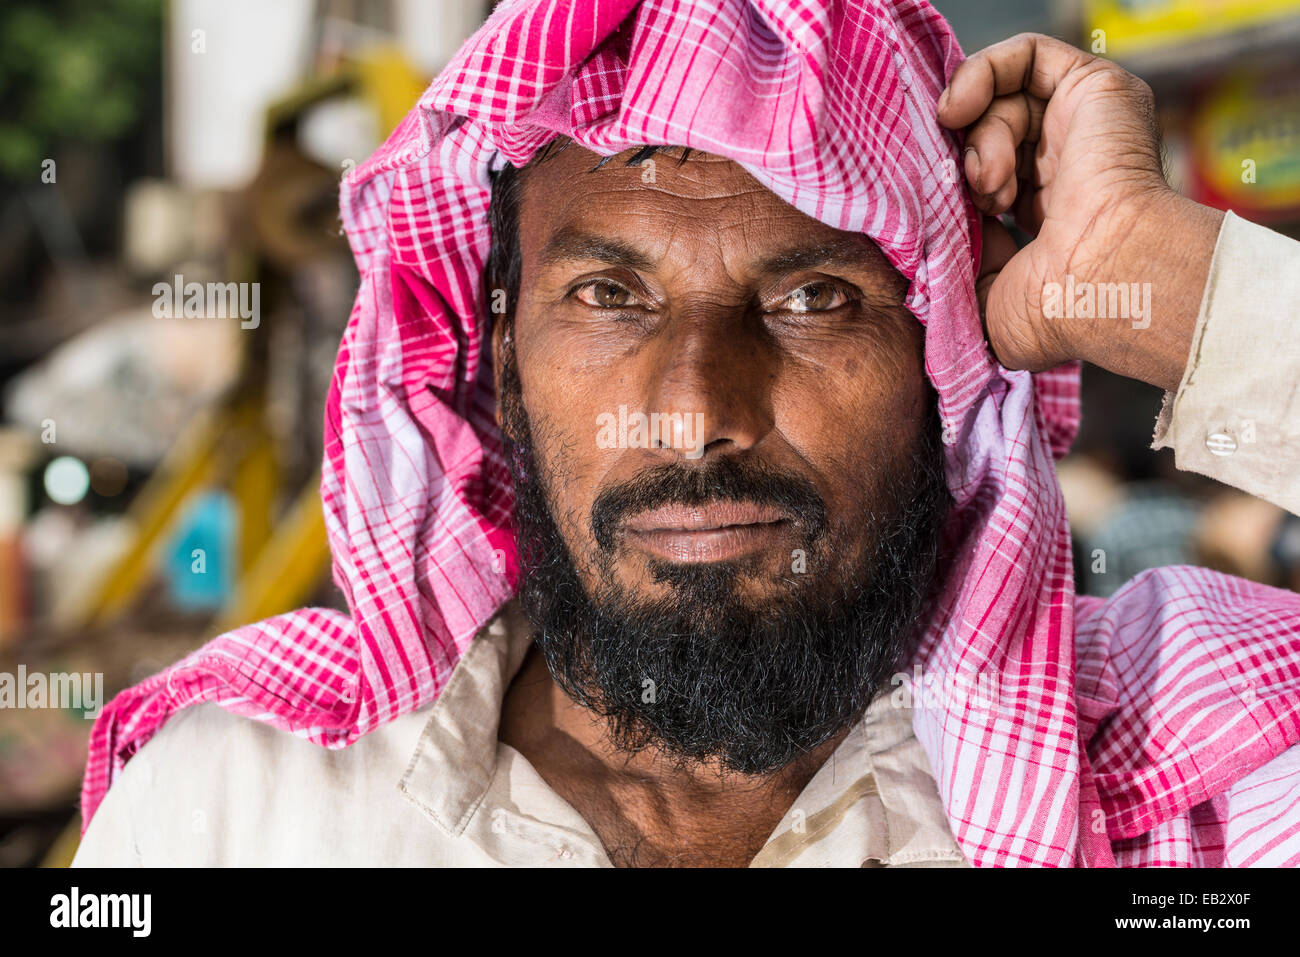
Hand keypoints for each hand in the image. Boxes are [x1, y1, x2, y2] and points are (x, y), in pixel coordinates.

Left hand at [939, 33, 1224, 391]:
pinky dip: (980, 74)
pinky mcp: (1096, 89)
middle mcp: (1069, 168)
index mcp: (1050, 218)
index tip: (938, 208)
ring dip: (980, 138)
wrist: (1102, 282)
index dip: (955, 182)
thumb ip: (957, 268)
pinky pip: (1026, 56)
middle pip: (991, 135)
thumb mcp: (986, 303)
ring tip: (987, 180)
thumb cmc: (1054, 310)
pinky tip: (957, 110)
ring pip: (1004, 102)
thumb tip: (936, 239)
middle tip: (976, 198)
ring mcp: (1085, 127)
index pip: (988, 177)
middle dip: (968, 163)